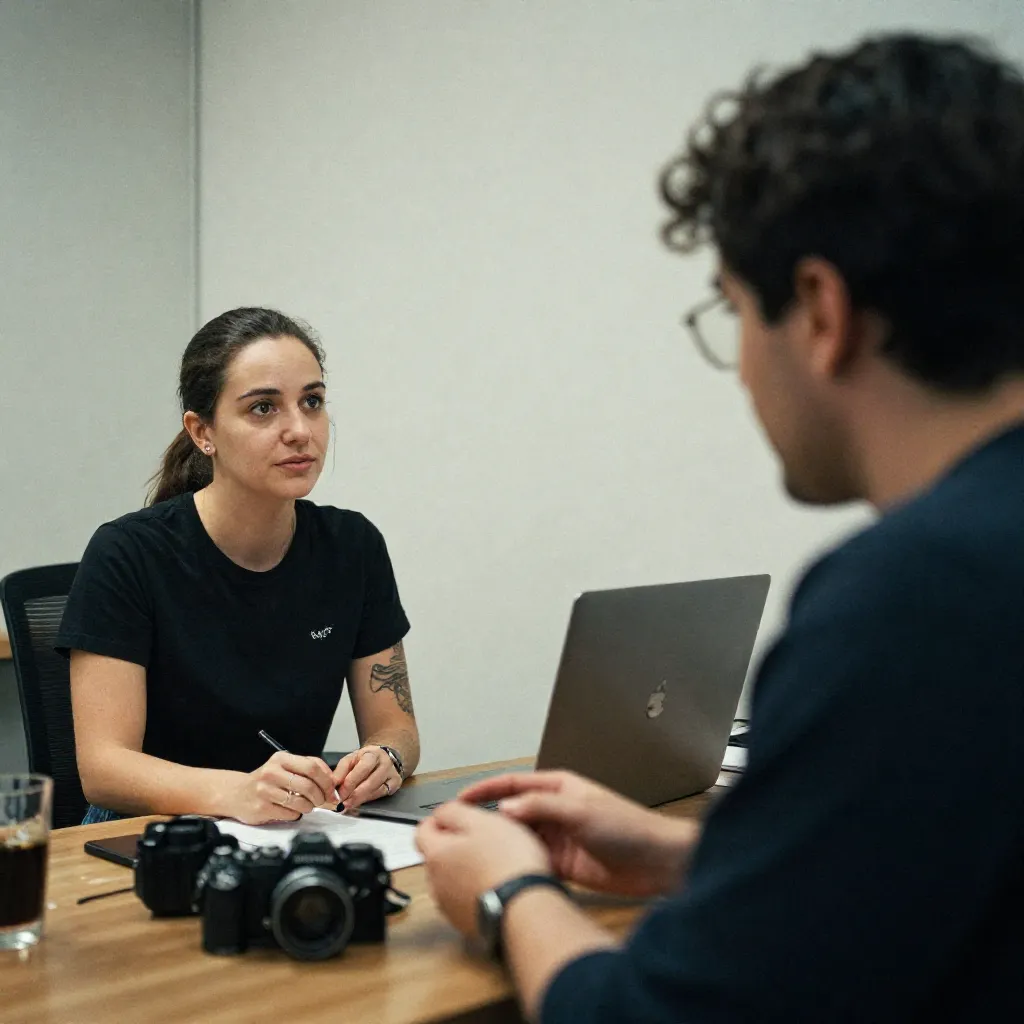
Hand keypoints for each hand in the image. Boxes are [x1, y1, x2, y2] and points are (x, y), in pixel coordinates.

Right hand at [224, 751, 337, 824]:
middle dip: (320, 796)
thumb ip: (308, 769)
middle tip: (322, 801)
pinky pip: (290, 814)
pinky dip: (296, 815)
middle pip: (308, 785)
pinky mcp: (262, 807)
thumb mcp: (285, 767)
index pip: (312, 767)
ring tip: (306, 806)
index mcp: (281, 758)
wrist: (237, 793)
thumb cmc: (267, 781)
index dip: (327, 781)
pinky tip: (290, 810)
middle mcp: (272, 772)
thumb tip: (332, 782)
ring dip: (309, 807)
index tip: (331, 790)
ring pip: (300, 802)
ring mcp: (265, 790)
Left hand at [333, 746, 402, 809]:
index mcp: (373, 754)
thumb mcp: (351, 759)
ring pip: (376, 790)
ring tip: (348, 804)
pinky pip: (381, 795)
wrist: (383, 757)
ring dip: (361, 799)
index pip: (362, 769)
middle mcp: (385, 763)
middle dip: (355, 795)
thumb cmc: (365, 759)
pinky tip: (359, 802)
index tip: (339, 794)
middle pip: (371, 782)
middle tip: (343, 803)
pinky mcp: (396, 784)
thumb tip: (333, 783)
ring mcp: (393, 774)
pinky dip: (368, 799)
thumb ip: (340, 771)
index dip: (350, 783)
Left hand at [415, 801, 551, 937]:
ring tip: (492, 863)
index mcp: (436, 855)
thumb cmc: (506, 863)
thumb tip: (440, 813)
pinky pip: (464, 899)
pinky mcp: (466, 923)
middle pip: (436, 857)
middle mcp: (436, 883)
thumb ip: (453, 812)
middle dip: (454, 846)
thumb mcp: (482, 821)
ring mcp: (450, 907)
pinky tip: (496, 885)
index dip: (438, 820)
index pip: (422, 831)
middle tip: (481, 838)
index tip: (456, 816)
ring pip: (450, 879)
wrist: (525, 910)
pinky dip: (475, 890)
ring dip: (464, 870)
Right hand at [458, 770, 698, 897]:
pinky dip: (518, 864)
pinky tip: (503, 871)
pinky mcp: (563, 864)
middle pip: (512, 813)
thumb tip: (505, 809)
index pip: (513, 784)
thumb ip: (541, 807)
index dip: (485, 790)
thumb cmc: (628, 826)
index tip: (460, 798)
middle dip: (487, 819)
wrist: (656, 862)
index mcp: (559, 787)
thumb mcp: (580, 810)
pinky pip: (533, 861)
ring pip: (520, 838)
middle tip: (460, 830)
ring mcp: (558, 838)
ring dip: (502, 844)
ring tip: (474, 853)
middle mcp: (555, 810)